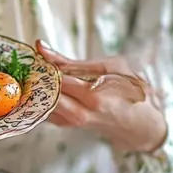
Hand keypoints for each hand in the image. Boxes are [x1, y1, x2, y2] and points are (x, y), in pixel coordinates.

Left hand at [37, 41, 167, 153]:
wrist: (140, 123)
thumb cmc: (128, 89)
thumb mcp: (109, 67)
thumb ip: (71, 61)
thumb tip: (41, 47)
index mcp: (94, 96)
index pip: (57, 79)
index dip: (44, 65)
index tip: (36, 53)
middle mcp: (81, 113)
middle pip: (45, 94)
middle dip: (35, 78)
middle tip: (31, 64)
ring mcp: (73, 122)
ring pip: (42, 104)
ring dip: (35, 88)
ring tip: (34, 73)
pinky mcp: (68, 125)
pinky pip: (45, 111)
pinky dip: (39, 98)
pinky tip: (39, 86)